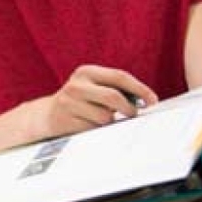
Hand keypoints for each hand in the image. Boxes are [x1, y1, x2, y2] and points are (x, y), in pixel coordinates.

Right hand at [15, 65, 157, 142]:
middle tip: (134, 115)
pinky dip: (98, 130)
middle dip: (129, 109)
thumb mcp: (94, 88)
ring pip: (105, 116)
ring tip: (103, 120)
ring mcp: (69, 102)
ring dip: (111, 122)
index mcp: (87, 71)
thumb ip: (115, 89)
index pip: (120, 76)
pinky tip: (90, 125)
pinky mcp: (66, 120)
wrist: (47, 115)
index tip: (153, 101)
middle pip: (113, 97)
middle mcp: (77, 84)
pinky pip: (94, 128)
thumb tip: (144, 101)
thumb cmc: (81, 102)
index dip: (140, 89)